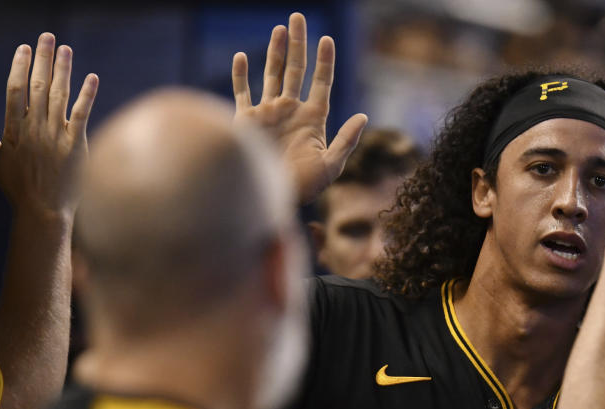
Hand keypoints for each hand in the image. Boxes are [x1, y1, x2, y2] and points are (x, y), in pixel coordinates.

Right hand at [0, 32, 98, 222]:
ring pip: (59, 96)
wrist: (43, 212)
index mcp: (13, 130)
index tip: (25, 49)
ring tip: (66, 49)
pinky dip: (87, 95)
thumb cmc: (20, 190)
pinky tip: (92, 78)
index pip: (15, 90)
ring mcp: (54, 137)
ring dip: (63, 70)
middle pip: (38, 86)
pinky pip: (81, 115)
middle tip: (48, 37)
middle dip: (43, 59)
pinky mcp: (75, 146)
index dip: (20, 67)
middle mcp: (33, 129)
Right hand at [232, 12, 367, 203]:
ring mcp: (269, 113)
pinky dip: (241, 75)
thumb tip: (363, 116)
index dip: (324, 61)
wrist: (273, 196)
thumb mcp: (331, 165)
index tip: (326, 40)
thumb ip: (346, 140)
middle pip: (296, 70)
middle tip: (298, 17)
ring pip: (272, 74)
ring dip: (276, 51)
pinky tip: (242, 56)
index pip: (321, 82)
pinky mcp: (247, 120)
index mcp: (313, 118)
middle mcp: (291, 110)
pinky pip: (243, 92)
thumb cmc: (305, 186)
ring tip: (280, 28)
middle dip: (298, 44)